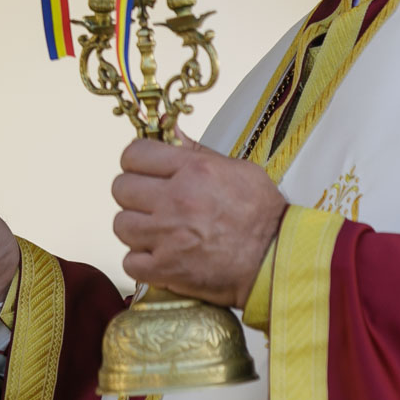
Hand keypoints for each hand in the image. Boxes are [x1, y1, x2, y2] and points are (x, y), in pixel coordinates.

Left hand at [112, 136, 286, 307]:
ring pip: (120, 225)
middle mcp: (176, 200)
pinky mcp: (166, 269)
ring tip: (157, 232)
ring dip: (136, 229)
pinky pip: (129, 262)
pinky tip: (159, 257)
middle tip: (151, 204)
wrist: (278, 262)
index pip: (134, 154)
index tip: (144, 172)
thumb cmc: (263, 216)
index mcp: (194, 170)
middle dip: (133, 195)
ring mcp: (168, 236)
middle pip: (120, 188)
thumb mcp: (239, 170)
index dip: (135, 162)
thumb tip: (169, 130)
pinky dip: (140, 262)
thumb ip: (197, 151)